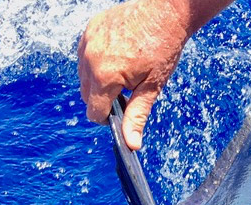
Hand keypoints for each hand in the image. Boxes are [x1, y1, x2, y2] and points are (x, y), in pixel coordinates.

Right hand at [77, 0, 190, 149]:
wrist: (166, 11)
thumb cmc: (163, 48)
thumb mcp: (152, 87)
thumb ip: (137, 116)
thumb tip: (131, 144)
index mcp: (105, 76)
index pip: (94, 111)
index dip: (108, 116)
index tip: (122, 108)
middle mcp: (90, 58)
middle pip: (86, 95)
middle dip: (103, 98)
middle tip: (127, 89)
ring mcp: (87, 41)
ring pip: (84, 76)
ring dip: (98, 80)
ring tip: (123, 71)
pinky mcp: (89, 30)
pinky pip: (85, 56)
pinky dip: (96, 61)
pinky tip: (116, 56)